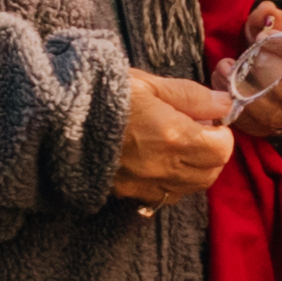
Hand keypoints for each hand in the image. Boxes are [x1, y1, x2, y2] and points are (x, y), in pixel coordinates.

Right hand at [109, 70, 240, 207]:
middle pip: (210, 174)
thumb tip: (224, 103)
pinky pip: (164, 197)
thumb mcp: (149, 84)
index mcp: (173, 136)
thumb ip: (192, 96)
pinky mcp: (127, 192)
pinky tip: (162, 163)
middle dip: (213, 154)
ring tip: (180, 147)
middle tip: (199, 133)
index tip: (210, 121)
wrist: (57, 116)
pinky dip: (173, 183)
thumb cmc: (103, 92)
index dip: (222, 135)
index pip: (221, 149)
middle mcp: (163, 167)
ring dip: (196, 171)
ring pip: (190, 189)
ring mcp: (144, 184)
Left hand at [227, 17, 281, 143]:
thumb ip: (271, 16)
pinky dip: (236, 106)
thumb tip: (267, 13)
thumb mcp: (280, 21)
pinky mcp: (277, 129)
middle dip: (271, 75)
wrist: (276, 60)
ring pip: (280, 116)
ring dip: (249, 93)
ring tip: (227, 68)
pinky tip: (223, 83)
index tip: (263, 36)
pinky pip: (257, 127)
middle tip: (248, 57)